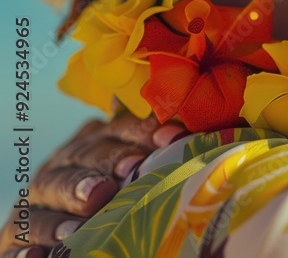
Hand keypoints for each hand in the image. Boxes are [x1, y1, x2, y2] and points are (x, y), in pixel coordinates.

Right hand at [0, 114, 186, 257]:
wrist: (55, 228)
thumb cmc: (106, 196)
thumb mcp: (122, 170)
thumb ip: (146, 151)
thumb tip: (182, 131)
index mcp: (89, 146)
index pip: (115, 130)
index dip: (141, 132)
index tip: (169, 139)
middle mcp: (59, 167)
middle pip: (79, 159)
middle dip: (102, 166)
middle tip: (121, 178)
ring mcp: (36, 202)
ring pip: (47, 198)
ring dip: (64, 207)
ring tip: (78, 225)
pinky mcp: (15, 236)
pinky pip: (18, 242)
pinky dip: (28, 248)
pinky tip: (39, 254)